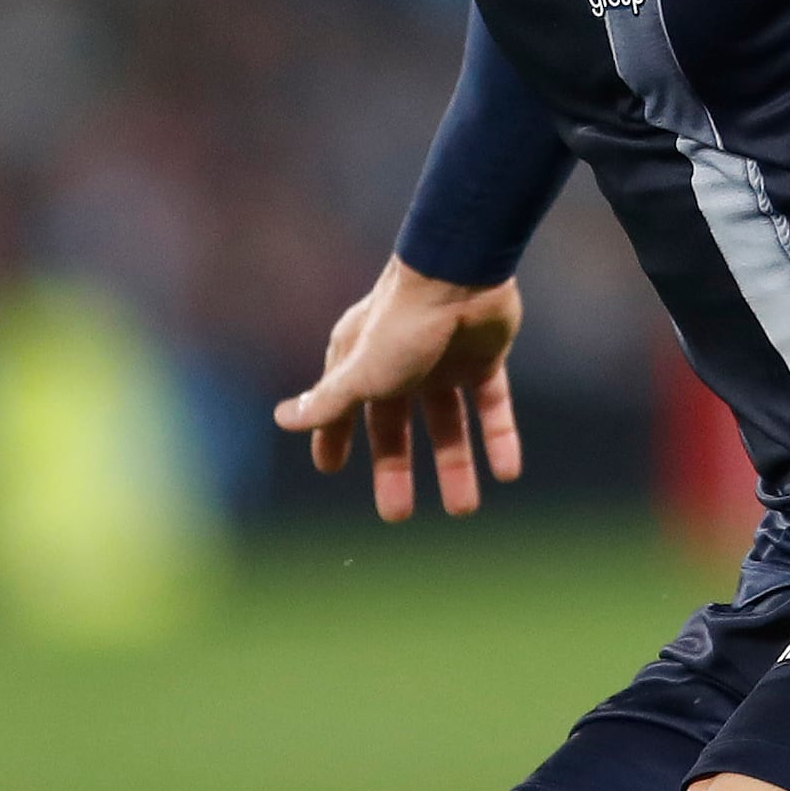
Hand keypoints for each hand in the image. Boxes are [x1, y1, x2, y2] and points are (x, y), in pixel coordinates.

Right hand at [272, 260, 524, 519]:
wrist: (461, 276)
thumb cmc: (403, 325)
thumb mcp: (361, 372)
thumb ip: (327, 403)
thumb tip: (282, 419)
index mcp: (361, 361)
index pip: (341, 409)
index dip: (334, 438)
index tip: (329, 469)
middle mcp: (400, 363)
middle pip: (395, 426)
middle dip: (395, 469)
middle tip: (396, 515)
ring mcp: (443, 361)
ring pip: (447, 422)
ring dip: (455, 465)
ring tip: (464, 510)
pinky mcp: (483, 358)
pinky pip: (491, 406)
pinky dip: (499, 438)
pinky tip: (507, 473)